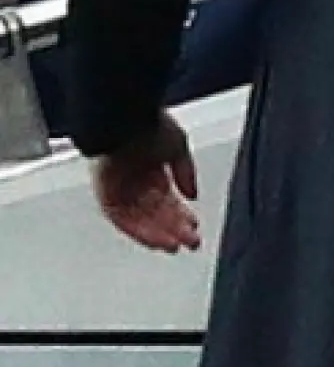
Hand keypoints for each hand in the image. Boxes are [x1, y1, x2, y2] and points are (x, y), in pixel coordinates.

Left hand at [91, 113, 200, 252]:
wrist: (122, 120)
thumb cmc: (147, 125)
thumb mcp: (179, 147)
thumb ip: (186, 173)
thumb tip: (192, 193)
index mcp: (152, 167)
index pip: (167, 198)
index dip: (181, 213)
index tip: (193, 226)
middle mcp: (136, 180)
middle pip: (156, 212)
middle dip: (174, 228)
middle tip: (190, 241)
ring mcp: (121, 189)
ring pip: (141, 219)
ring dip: (159, 234)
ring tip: (176, 245)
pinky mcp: (107, 196)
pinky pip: (123, 220)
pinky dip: (140, 232)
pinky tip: (157, 239)